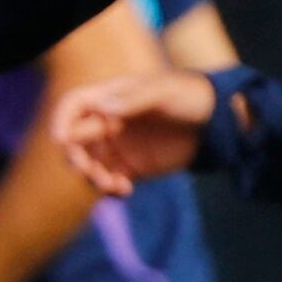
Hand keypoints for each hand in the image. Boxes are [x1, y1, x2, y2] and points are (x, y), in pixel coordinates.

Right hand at [50, 70, 216, 195]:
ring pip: (88, 164)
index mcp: (109, 98)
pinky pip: (110, 182)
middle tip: (91, 172)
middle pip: (74, 140)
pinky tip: (125, 190)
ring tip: (114, 186)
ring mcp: (118, 146)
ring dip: (92, 177)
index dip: (61, 120)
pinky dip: (110, 190)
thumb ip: (133, 99)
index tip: (61, 140)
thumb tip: (101, 109)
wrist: (220, 122)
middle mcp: (107, 122)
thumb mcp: (164, 91)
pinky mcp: (132, 168)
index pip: (74, 106)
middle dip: (77, 158)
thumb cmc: (191, 95)